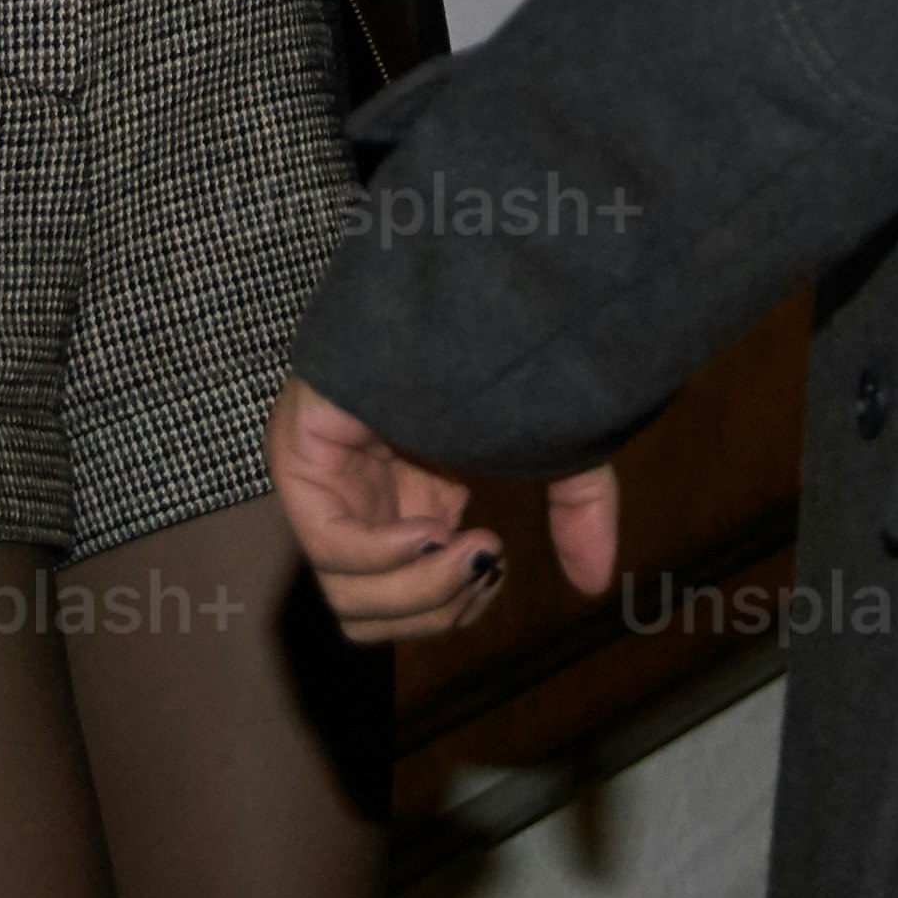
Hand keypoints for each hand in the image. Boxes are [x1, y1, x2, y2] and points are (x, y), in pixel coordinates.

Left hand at [269, 374, 620, 644]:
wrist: (475, 282)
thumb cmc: (509, 348)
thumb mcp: (553, 444)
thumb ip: (575, 512)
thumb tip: (597, 583)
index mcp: (407, 498)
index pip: (402, 603)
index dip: (452, 607)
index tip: (497, 563)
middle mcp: (359, 497)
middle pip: (369, 615)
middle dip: (438, 607)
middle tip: (486, 560)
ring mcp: (325, 480)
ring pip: (348, 597)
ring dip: (422, 589)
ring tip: (471, 543)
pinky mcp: (300, 456)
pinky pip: (331, 545)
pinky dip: (388, 555)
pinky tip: (435, 527)